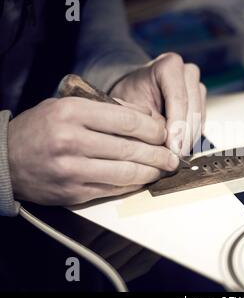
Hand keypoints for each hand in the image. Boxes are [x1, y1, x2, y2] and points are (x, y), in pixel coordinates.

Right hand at [8, 97, 179, 204]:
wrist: (6, 159)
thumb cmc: (42, 128)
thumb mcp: (69, 105)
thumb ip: (108, 108)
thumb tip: (149, 118)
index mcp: (72, 113)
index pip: (127, 121)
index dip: (155, 129)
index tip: (166, 132)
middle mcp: (72, 141)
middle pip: (131, 149)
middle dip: (159, 154)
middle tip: (173, 156)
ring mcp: (72, 170)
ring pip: (126, 173)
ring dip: (152, 172)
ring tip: (164, 169)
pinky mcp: (73, 192)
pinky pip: (113, 189)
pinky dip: (134, 185)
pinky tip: (144, 179)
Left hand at [110, 52, 206, 155]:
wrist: (135, 89)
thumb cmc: (130, 95)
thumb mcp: (132, 107)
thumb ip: (150, 123)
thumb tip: (168, 147)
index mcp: (169, 65)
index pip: (179, 98)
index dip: (177, 126)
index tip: (173, 148)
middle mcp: (188, 72)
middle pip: (193, 109)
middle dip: (184, 136)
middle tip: (175, 158)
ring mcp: (197, 86)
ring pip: (200, 118)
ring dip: (189, 139)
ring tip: (175, 156)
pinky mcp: (202, 101)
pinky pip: (201, 123)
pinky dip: (191, 137)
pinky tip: (179, 148)